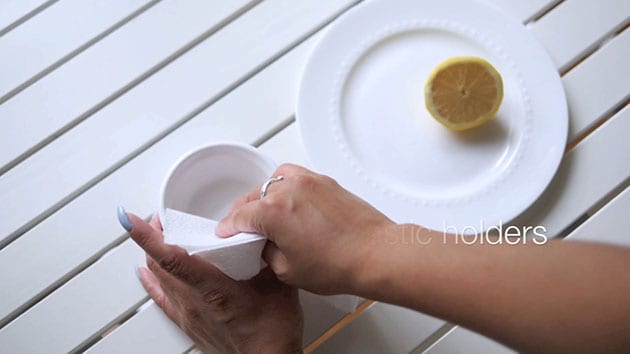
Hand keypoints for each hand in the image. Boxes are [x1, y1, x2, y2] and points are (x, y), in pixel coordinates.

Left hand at [122, 211, 302, 353]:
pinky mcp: (188, 322)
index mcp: (213, 288)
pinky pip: (160, 298)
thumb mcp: (276, 284)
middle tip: (162, 217)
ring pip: (158, 278)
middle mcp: (193, 301)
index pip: (171, 258)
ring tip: (162, 235)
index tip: (132, 219)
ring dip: (154, 254)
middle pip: (158, 264)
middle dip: (154, 236)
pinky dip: (151, 281)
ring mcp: (188, 313)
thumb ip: (267, 254)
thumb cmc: (270, 332)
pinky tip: (146, 273)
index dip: (148, 237)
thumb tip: (263, 230)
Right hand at [215, 164, 395, 294]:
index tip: (225, 233)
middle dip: (244, 211)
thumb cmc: (339, 264)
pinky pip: (295, 177)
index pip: (239, 216)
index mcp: (272, 211)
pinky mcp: (325, 181)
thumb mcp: (288, 270)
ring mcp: (308, 182)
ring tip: (265, 212)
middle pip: (253, 196)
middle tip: (242, 227)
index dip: (228, 227)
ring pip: (273, 181)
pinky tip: (288, 200)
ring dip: (264, 195)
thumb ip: (267, 252)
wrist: (376, 254)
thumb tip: (264, 245)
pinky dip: (285, 185)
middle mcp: (288, 189)